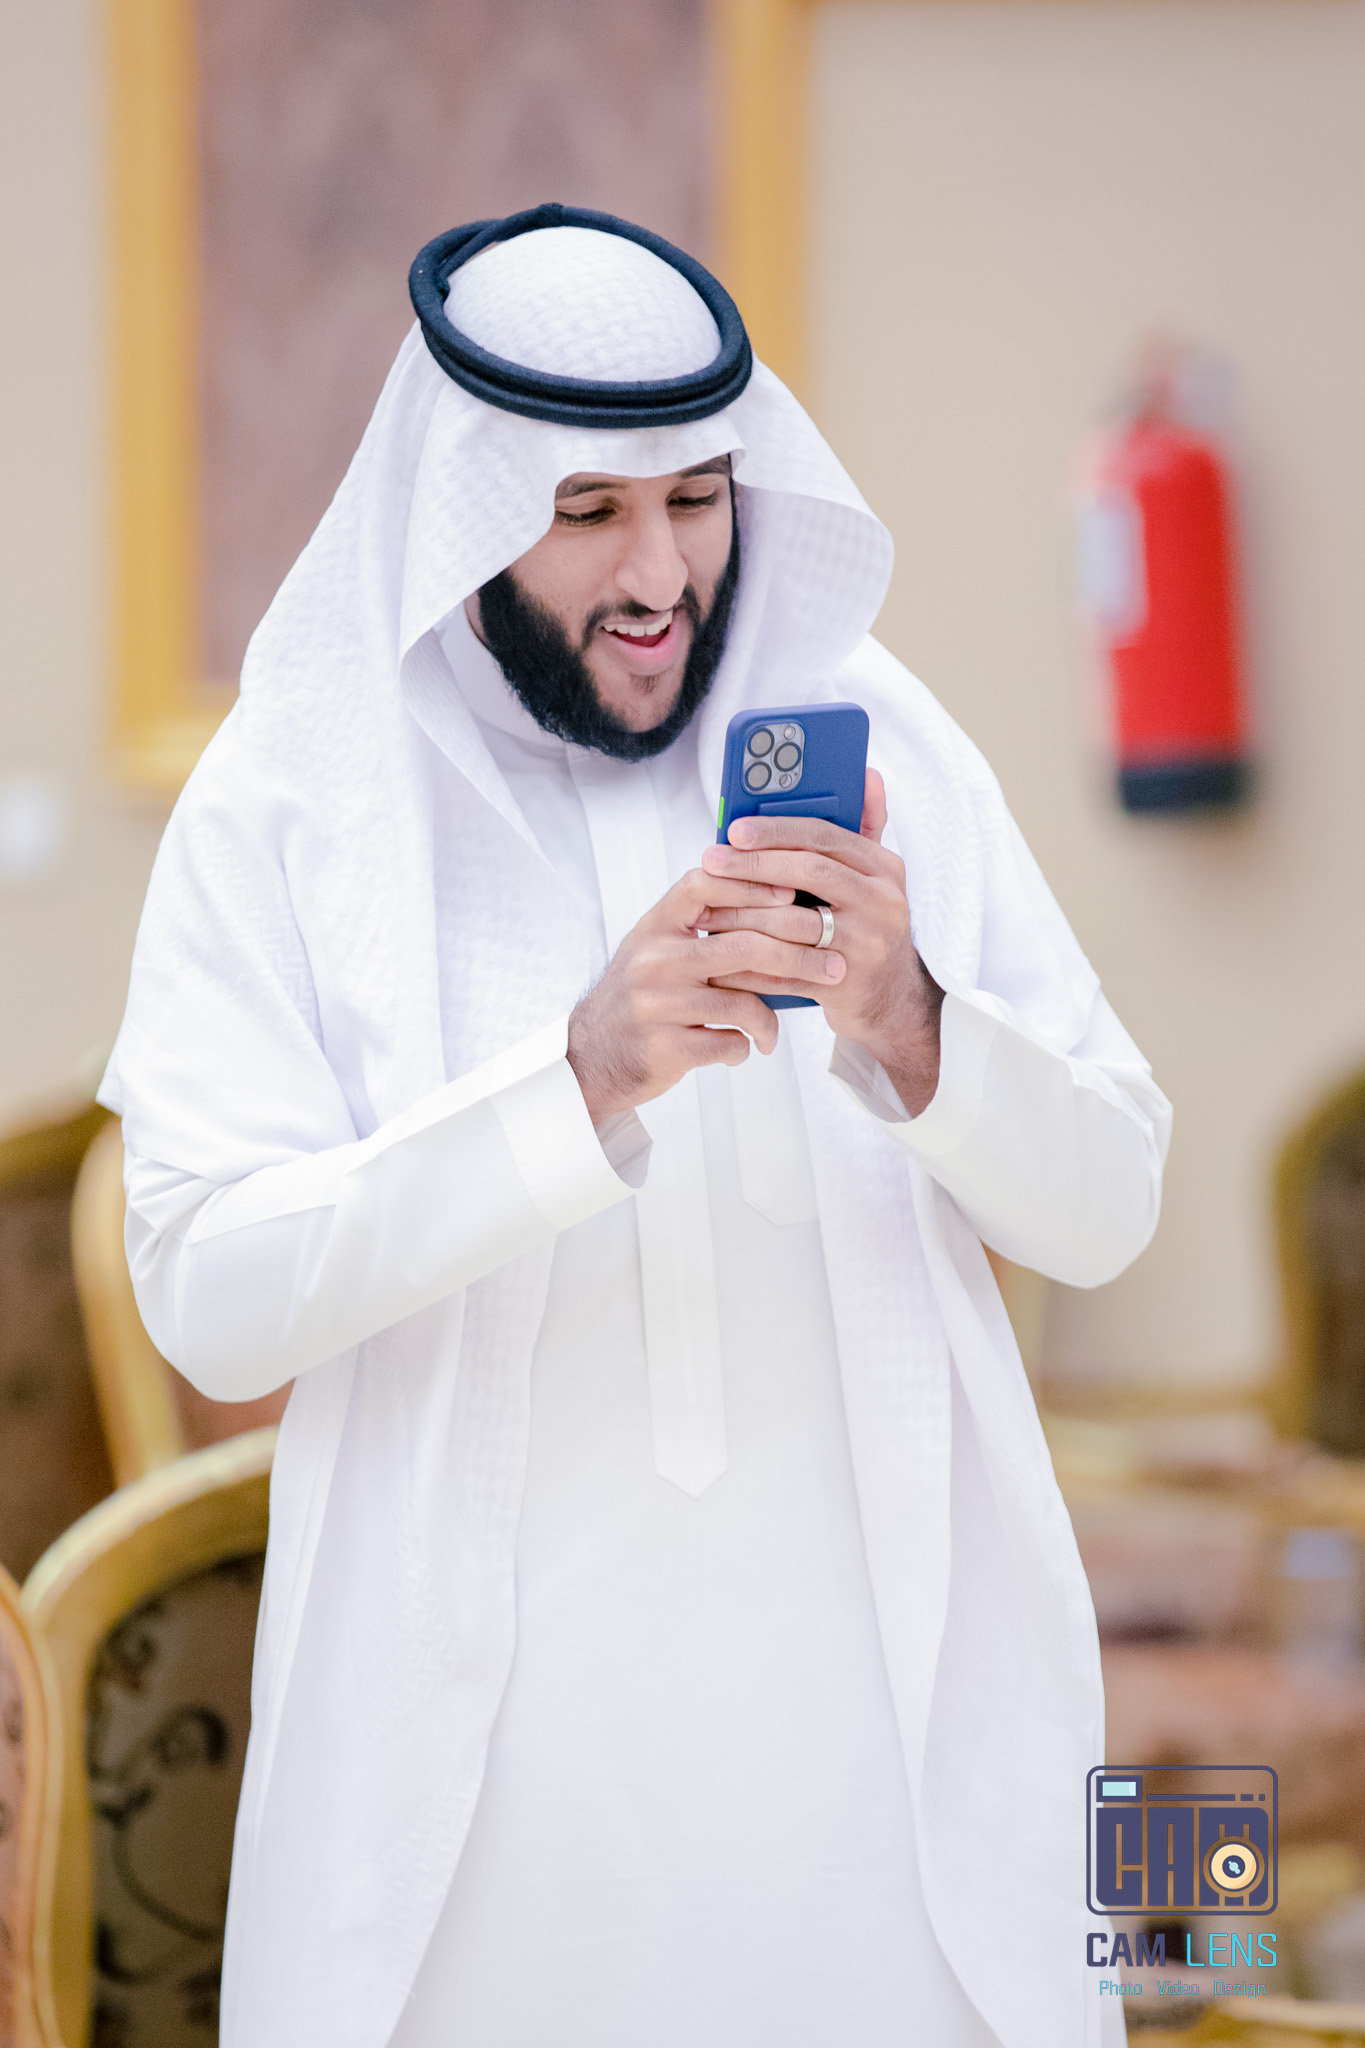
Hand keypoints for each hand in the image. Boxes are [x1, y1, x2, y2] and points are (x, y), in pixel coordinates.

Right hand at [566, 868, 847, 1124]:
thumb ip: (699, 922)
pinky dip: (746, 1047)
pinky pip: (728, 1042)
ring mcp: (657, 1004)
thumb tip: (774, 888)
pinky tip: (746, 1048)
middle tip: (835, 965)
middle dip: (799, 955)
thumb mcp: (657, 948)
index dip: (753, 884)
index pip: (706, 883)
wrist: (592, 1057)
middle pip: (744, 945)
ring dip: (774, 1017)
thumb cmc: (639, 997)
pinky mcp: (664, 1047)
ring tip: (778, 1027)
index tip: (794, 892)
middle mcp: (654, 959)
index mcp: (655, 926)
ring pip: (743, 1001)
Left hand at [698, 770, 943, 1114]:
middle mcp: (884, 901)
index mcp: (885, 867)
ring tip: (705, 912)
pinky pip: (789, 970)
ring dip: (744, 916)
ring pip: (795, 922)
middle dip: (754, 864)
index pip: (826, 835)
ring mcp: (869, 943)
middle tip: (710, 862)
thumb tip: (868, 774)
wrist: (891, 1002)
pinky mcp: (850, 982)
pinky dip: (752, 965)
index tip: (733, 829)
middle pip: (810, 871)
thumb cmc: (866, 929)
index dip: (777, 830)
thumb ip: (865, 828)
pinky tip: (721, 959)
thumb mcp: (874, 879)